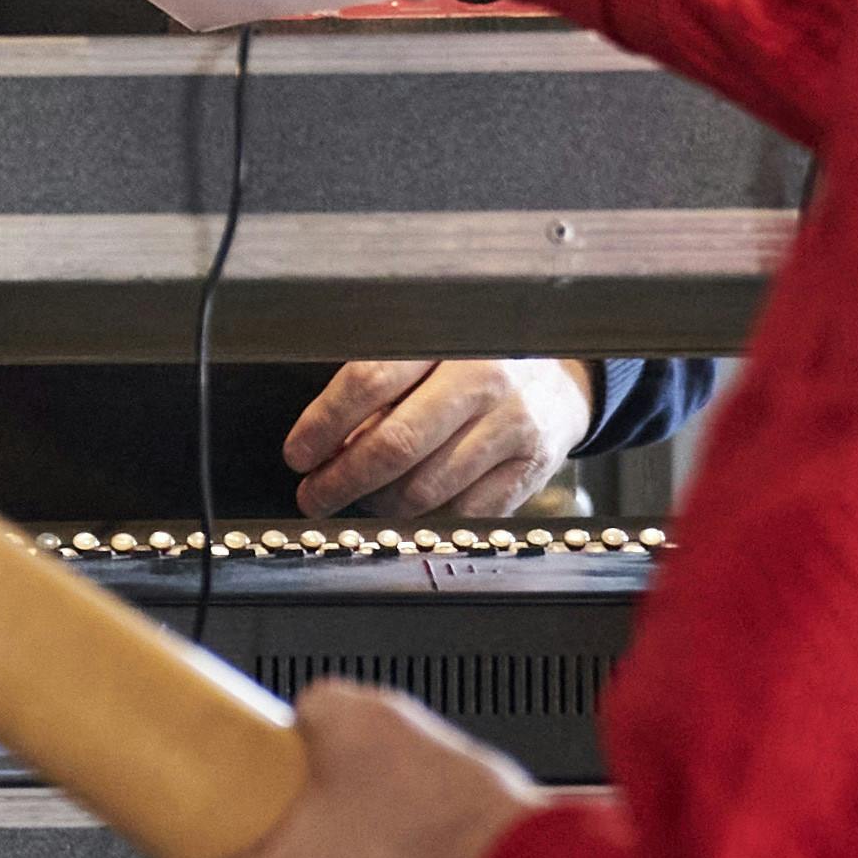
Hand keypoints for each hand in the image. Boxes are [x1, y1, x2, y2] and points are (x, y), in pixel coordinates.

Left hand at [286, 355, 589, 519]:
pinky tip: (410, 506)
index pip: (368, 382)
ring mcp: (511, 426)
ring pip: (423, 488)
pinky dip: (427, 518)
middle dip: (340, 479)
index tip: (298, 454)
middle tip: (314, 496)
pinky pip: (461, 513)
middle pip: (394, 445)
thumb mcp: (427, 353)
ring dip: (379, 503)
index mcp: (446, 338)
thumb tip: (326, 446)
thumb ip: (378, 388)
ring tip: (363, 497)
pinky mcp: (529, 469)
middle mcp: (484, 379)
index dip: (322, 425)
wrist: (559, 379)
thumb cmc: (474, 364)